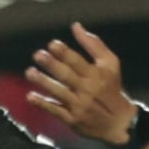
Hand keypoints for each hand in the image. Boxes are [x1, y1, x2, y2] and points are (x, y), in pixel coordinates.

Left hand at [23, 25, 137, 147]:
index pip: (77, 61)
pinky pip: (55, 110)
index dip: (64, 53)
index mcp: (96, 74)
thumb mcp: (110, 63)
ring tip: (30, 73)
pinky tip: (30, 96)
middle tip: (38, 55)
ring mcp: (78, 105)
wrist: (119, 122)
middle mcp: (87, 89)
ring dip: (43, 82)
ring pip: (58, 92)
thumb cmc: (112, 88)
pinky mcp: (72, 119)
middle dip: (51, 65)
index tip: (52, 44)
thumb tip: (76, 26)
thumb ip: (93, 44)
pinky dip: (43, 104)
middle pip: (66, 75)